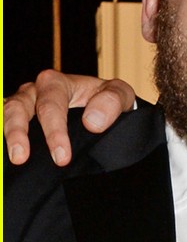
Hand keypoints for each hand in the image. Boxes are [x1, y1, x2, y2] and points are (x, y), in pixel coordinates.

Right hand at [4, 71, 134, 165]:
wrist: (102, 107)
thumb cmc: (107, 100)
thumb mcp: (120, 95)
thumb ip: (111, 102)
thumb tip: (92, 122)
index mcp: (57, 83)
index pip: (50, 105)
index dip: (54, 131)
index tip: (61, 157)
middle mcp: (35, 92)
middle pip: (18, 107)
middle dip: (18, 132)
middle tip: (21, 158)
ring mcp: (23, 106)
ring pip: (6, 114)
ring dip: (7, 135)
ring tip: (12, 158)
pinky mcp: (18, 120)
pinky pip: (4, 125)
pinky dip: (4, 137)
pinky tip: (7, 156)